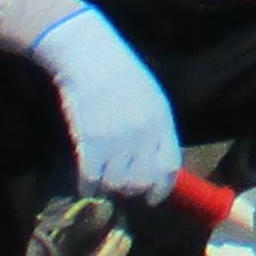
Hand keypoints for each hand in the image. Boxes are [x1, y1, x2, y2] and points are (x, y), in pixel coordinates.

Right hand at [32, 7, 180, 201]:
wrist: (92, 57)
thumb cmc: (122, 74)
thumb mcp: (152, 98)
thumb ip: (156, 130)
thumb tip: (154, 162)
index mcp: (163, 122)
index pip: (169, 168)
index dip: (161, 189)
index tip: (152, 197)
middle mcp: (144, 135)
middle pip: (141, 181)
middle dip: (131, 189)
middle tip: (120, 184)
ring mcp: (117, 139)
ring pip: (116, 184)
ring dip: (108, 186)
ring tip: (102, 176)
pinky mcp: (91, 142)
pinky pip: (92, 179)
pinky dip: (88, 186)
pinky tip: (86, 182)